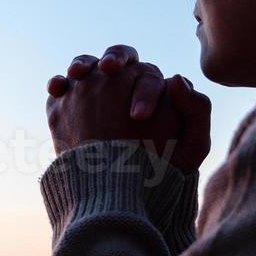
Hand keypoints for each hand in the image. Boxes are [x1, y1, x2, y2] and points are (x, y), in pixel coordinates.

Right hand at [45, 45, 211, 172]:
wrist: (121, 196)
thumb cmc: (160, 173)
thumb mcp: (191, 146)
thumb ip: (197, 110)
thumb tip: (177, 77)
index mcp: (150, 90)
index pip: (146, 75)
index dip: (144, 90)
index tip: (139, 117)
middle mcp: (120, 86)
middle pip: (116, 60)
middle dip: (114, 58)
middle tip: (110, 70)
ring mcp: (90, 94)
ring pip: (87, 66)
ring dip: (82, 63)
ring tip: (78, 73)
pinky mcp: (66, 107)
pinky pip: (61, 88)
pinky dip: (58, 83)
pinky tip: (58, 89)